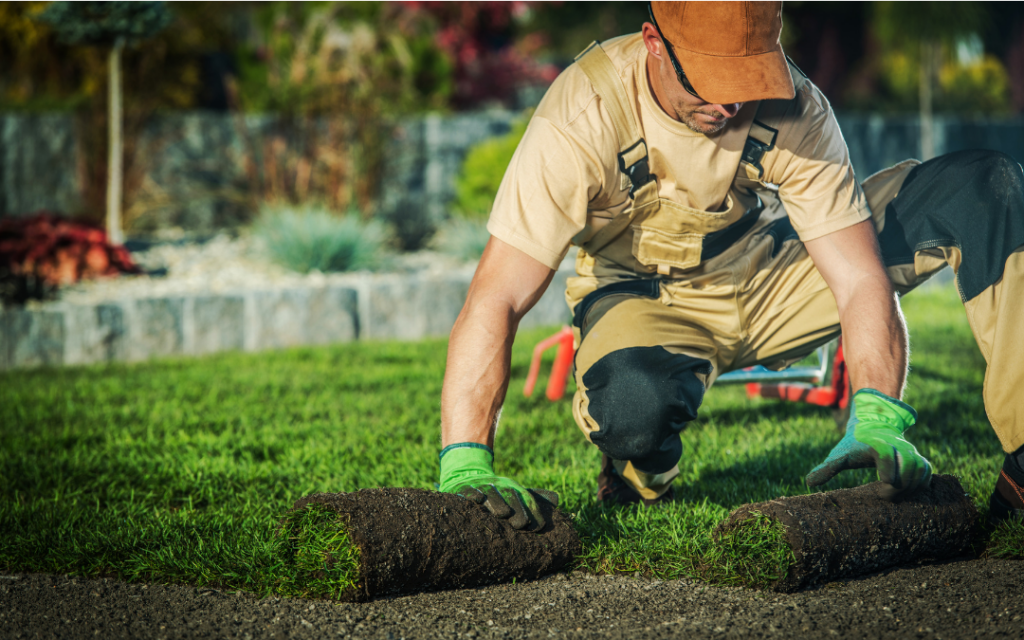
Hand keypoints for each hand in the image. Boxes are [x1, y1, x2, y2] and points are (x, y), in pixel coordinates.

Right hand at [438, 444, 558, 530]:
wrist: (467, 474)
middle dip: (516, 509)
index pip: (526, 499)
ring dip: (497, 502)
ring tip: (503, 514)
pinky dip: (473, 494)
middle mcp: (499, 485)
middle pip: (509, 496)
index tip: (537, 527)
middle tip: (521, 525)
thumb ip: (534, 497)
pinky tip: (478, 500)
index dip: (532, 512)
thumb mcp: (515, 491)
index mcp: (513, 487)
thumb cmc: (496, 490)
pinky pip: (468, 490)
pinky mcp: (464, 488)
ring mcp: (481, 486)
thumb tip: (557, 499)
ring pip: (491, 493)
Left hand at [806, 389, 931, 499]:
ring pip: (920, 469)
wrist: (873, 426)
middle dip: (898, 485)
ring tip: (895, 496)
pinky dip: (921, 484)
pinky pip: (927, 471)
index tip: (883, 483)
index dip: (887, 468)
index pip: (885, 453)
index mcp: (876, 444)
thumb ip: (827, 468)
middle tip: (884, 496)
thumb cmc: (854, 445)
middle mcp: (896, 446)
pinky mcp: (918, 458)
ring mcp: (909, 451)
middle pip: (907, 465)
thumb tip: (809, 482)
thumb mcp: (839, 454)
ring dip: (911, 486)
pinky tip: (908, 493)